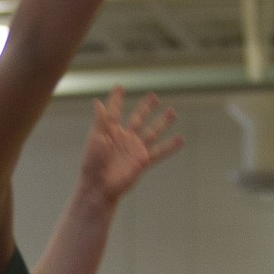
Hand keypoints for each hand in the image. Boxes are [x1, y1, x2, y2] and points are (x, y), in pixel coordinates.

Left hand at [77, 88, 182, 205]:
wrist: (99, 187)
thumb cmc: (92, 164)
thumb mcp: (95, 139)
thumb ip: (100, 121)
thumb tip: (97, 102)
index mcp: (110, 131)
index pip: (114, 111)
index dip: (116, 99)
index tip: (120, 86)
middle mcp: (124, 138)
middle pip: (138, 118)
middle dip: (146, 107)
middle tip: (154, 96)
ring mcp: (135, 149)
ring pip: (152, 131)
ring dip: (162, 122)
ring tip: (172, 111)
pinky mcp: (143, 161)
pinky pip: (160, 152)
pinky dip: (171, 146)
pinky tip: (181, 139)